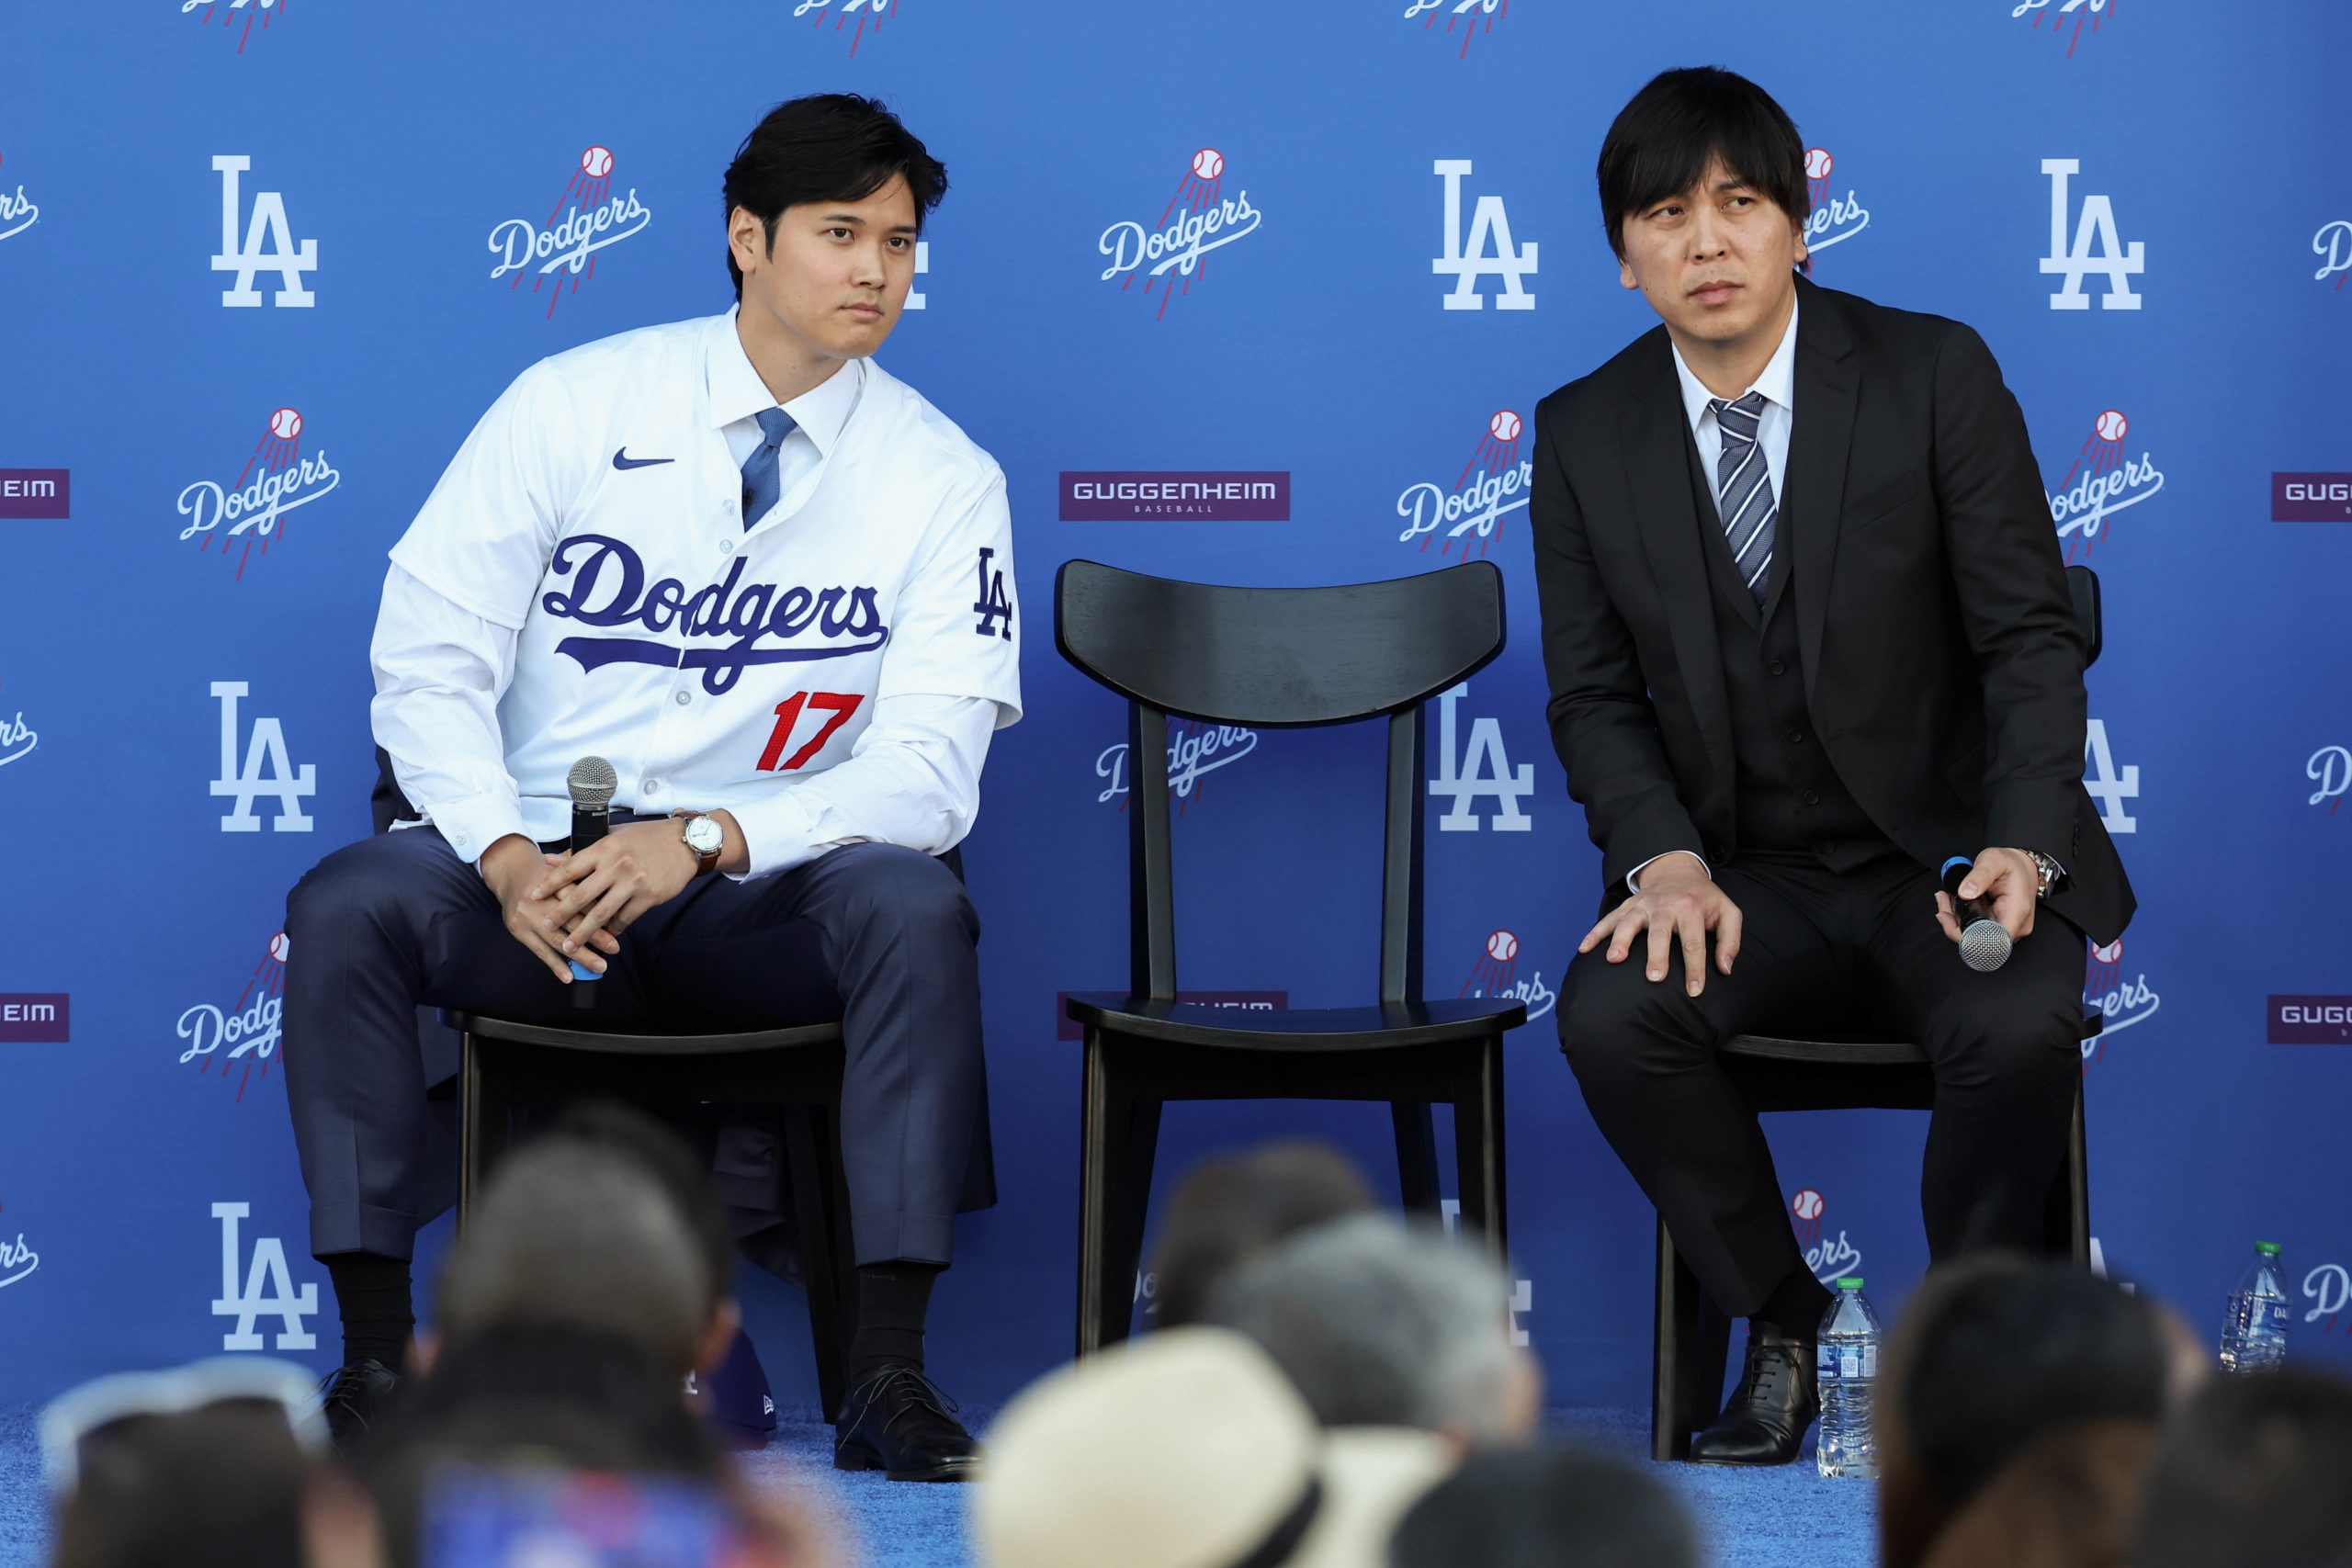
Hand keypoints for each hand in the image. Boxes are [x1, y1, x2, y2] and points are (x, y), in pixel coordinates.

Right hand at [479, 834, 617, 984]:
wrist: (509, 872)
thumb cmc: (545, 872)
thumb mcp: (562, 867)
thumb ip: (583, 878)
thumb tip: (611, 898)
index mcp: (553, 880)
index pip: (579, 898)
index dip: (598, 911)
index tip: (617, 923)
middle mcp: (539, 899)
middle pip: (570, 920)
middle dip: (594, 936)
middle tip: (614, 948)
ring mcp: (527, 917)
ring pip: (557, 939)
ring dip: (580, 955)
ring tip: (599, 966)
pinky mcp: (519, 931)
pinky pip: (540, 951)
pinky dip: (555, 965)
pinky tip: (569, 976)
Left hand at [532, 819, 700, 956]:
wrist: (685, 843)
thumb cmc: (646, 838)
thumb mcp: (612, 836)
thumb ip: (581, 851)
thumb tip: (550, 860)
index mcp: (604, 848)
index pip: (570, 868)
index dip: (548, 884)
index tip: (532, 896)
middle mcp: (616, 866)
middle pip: (581, 895)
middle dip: (560, 915)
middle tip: (546, 927)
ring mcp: (633, 882)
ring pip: (601, 913)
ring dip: (583, 932)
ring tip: (570, 945)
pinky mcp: (649, 896)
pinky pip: (625, 918)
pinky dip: (614, 929)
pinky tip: (607, 936)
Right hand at [1578, 853, 1743, 996]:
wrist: (1678, 870)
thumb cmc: (1704, 899)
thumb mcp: (1728, 912)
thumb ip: (1730, 940)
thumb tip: (1724, 969)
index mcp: (1691, 909)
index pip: (1693, 942)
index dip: (1695, 968)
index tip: (1694, 991)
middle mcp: (1664, 906)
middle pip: (1660, 932)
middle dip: (1656, 954)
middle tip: (1654, 977)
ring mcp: (1642, 905)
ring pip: (1629, 922)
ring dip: (1620, 940)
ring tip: (1614, 959)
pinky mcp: (1626, 906)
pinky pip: (1608, 919)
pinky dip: (1595, 933)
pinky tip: (1584, 948)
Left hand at [1935, 847, 2037, 945]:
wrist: (2024, 866)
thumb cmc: (2012, 863)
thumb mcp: (1994, 860)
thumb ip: (1980, 875)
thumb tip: (1965, 892)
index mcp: (2016, 912)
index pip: (1992, 941)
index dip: (1967, 936)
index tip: (1949, 917)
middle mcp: (2015, 926)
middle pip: (1979, 940)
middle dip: (1954, 924)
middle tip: (1943, 902)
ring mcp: (2008, 928)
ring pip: (1975, 936)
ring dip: (1955, 921)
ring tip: (1945, 899)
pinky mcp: (1999, 926)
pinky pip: (1977, 930)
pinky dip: (1961, 919)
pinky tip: (1953, 904)